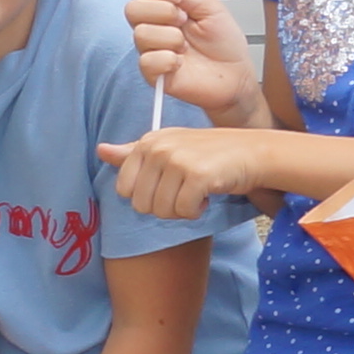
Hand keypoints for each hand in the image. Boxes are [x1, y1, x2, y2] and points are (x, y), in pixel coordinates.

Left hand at [99, 122, 274, 220]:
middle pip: (142, 205)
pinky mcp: (196, 175)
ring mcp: (176, 160)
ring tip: (197, 191)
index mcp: (147, 142)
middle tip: (185, 190)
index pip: (125, 189)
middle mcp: (158, 148)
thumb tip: (101, 150)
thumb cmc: (209, 154)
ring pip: (161, 211)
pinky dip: (197, 211)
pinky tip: (208, 195)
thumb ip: (133, 153)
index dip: (147, 196)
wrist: (251, 152)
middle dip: (165, 206)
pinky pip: (184, 211)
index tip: (168, 185)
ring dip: (182, 210)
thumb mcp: (168, 147)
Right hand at [129, 0, 255, 120]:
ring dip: (171, 39)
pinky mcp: (153, 73)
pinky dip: (168, 60)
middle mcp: (155, 27)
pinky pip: (147, 61)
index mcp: (166, 8)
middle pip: (132, 8)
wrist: (235, 76)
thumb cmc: (225, 45)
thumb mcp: (211, 8)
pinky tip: (181, 63)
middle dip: (163, 12)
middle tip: (185, 21)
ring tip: (186, 47)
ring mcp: (152, 50)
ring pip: (141, 34)